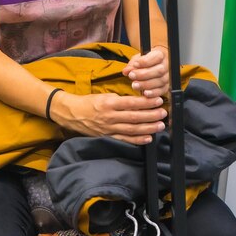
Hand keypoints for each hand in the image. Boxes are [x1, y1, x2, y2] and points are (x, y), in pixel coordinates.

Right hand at [50, 91, 167, 144]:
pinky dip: (137, 140)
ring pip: (131, 129)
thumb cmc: (89, 102)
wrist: (72, 114)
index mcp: (109, 103)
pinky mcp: (107, 136)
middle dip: (151, 115)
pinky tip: (148, 138)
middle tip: (163, 113)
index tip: (158, 100)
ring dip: (147, 128)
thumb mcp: (103, 95)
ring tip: (160, 125)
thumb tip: (138, 99)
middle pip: (134, 117)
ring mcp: (109, 128)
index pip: (131, 103)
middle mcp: (110, 117)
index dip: (146, 103)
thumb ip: (119, 99)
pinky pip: (124, 139)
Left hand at [122, 46, 168, 98]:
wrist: (155, 63)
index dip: (146, 62)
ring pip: (160, 81)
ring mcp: (167, 76)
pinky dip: (153, 93)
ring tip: (135, 85)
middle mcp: (166, 65)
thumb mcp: (138, 58)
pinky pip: (162, 90)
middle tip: (132, 75)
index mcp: (161, 54)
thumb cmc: (146, 60)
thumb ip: (132, 64)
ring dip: (146, 84)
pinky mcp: (166, 86)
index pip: (157, 57)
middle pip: (159, 71)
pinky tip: (145, 93)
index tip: (135, 64)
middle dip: (144, 74)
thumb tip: (126, 71)